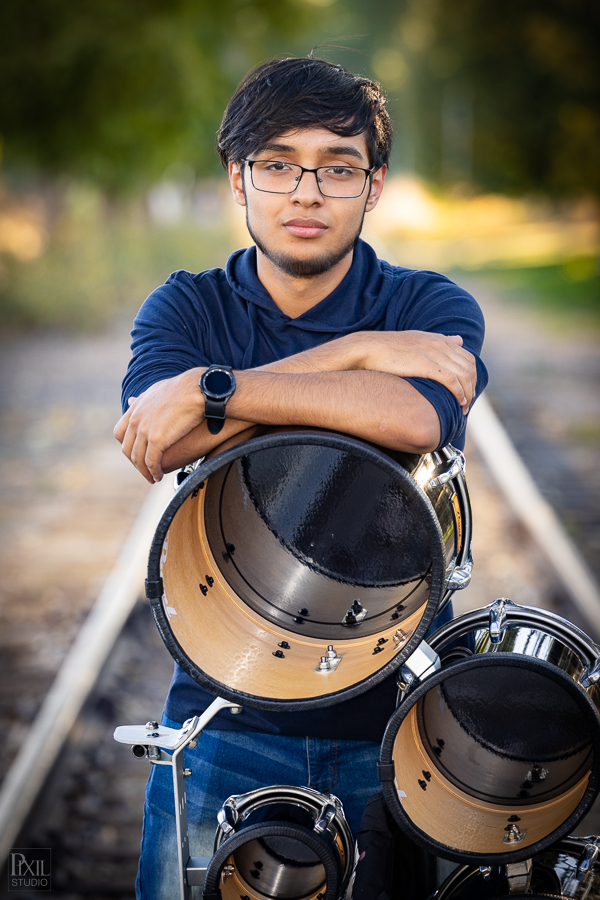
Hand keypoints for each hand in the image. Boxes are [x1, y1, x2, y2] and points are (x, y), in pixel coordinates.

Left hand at [114, 369, 205, 482]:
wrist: (197, 389)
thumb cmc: (183, 388)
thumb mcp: (156, 391)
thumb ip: (141, 399)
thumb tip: (131, 400)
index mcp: (135, 409)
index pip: (120, 433)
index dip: (127, 446)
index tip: (137, 453)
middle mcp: (136, 420)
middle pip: (127, 449)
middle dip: (135, 463)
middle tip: (145, 470)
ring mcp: (145, 430)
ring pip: (138, 459)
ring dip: (144, 471)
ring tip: (153, 478)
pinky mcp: (157, 440)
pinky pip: (151, 462)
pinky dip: (154, 472)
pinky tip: (159, 476)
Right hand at [349, 331, 476, 412]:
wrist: (367, 349)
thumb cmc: (387, 349)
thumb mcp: (417, 340)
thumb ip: (439, 341)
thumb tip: (459, 339)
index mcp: (438, 339)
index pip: (467, 358)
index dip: (471, 378)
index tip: (467, 393)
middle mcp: (439, 344)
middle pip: (469, 367)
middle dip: (472, 388)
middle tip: (466, 404)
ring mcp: (433, 353)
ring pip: (464, 375)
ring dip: (467, 394)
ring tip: (463, 408)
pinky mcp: (425, 364)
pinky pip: (452, 380)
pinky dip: (459, 393)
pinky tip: (458, 403)